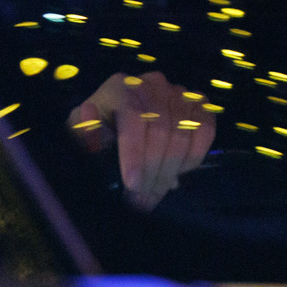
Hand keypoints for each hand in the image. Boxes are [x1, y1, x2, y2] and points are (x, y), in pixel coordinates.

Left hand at [65, 71, 214, 211]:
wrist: (116, 125)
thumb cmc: (96, 131)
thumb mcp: (80, 133)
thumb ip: (85, 130)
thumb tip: (88, 113)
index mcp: (121, 87)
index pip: (134, 117)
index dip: (135, 152)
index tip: (132, 183)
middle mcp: (152, 84)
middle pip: (161, 130)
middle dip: (152, 172)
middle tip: (141, 201)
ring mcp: (178, 93)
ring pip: (184, 134)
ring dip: (170, 172)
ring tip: (153, 196)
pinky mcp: (199, 104)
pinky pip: (205, 131)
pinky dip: (193, 157)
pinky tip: (177, 174)